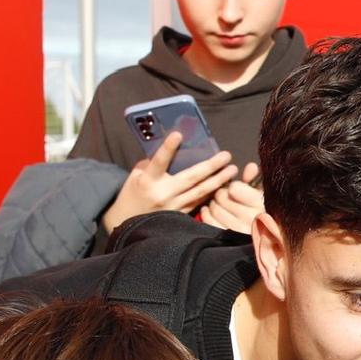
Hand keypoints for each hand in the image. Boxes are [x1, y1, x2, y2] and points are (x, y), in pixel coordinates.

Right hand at [102, 132, 236, 232]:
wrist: (128, 224)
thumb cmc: (132, 195)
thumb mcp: (136, 176)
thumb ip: (152, 164)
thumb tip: (172, 150)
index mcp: (148, 181)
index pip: (159, 162)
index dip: (168, 148)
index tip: (178, 134)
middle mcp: (163, 194)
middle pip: (191, 178)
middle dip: (210, 166)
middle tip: (226, 155)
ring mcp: (174, 206)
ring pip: (200, 192)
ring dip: (218, 180)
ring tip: (232, 170)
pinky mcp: (181, 215)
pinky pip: (199, 202)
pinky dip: (212, 193)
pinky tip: (224, 185)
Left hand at [198, 165, 264, 233]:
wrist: (264, 242)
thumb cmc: (261, 214)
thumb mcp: (262, 196)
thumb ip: (255, 181)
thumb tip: (251, 166)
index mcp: (260, 205)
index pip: (235, 189)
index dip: (233, 187)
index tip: (235, 190)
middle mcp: (250, 219)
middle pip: (222, 197)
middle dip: (221, 194)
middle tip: (224, 196)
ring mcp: (236, 231)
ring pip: (214, 208)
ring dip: (213, 204)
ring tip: (219, 205)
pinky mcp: (224, 239)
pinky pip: (208, 221)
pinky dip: (206, 214)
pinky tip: (209, 211)